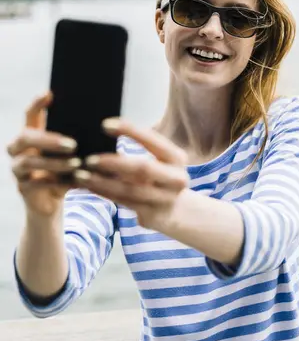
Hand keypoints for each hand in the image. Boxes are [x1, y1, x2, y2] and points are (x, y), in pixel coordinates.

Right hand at [7, 92, 79, 216]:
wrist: (51, 201)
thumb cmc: (64, 171)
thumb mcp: (71, 154)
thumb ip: (77, 140)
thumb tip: (107, 124)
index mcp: (30, 134)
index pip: (30, 114)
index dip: (37, 103)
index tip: (50, 94)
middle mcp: (18, 149)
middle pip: (25, 136)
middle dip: (49, 139)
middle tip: (73, 144)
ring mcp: (17, 168)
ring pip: (29, 161)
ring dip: (55, 162)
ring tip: (76, 163)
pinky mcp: (22, 188)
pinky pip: (35, 183)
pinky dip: (55, 182)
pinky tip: (73, 181)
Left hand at [73, 118, 188, 230]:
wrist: (176, 210)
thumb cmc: (160, 176)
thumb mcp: (161, 160)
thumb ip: (142, 147)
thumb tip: (106, 128)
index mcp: (176, 158)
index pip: (153, 140)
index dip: (130, 131)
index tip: (105, 125)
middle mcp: (175, 179)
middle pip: (143, 169)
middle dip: (113, 163)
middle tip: (88, 159)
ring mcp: (164, 200)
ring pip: (129, 190)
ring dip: (102, 182)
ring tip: (80, 175)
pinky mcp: (151, 215)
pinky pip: (123, 202)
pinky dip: (103, 193)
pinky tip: (88, 185)